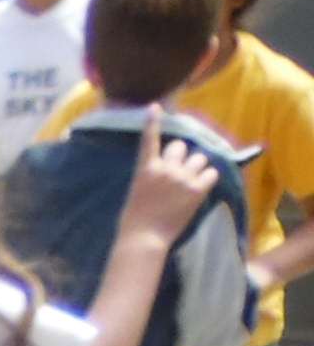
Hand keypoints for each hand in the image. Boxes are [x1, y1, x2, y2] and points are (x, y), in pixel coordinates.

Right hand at [118, 111, 218, 249]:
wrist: (143, 238)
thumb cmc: (134, 221)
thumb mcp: (136, 192)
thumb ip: (150, 177)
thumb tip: (164, 171)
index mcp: (146, 169)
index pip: (149, 140)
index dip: (152, 122)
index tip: (155, 107)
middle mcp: (166, 168)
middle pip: (181, 146)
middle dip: (182, 155)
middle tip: (181, 170)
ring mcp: (183, 178)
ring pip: (200, 158)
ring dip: (198, 166)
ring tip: (192, 181)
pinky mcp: (197, 189)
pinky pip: (211, 173)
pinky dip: (208, 178)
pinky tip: (200, 188)